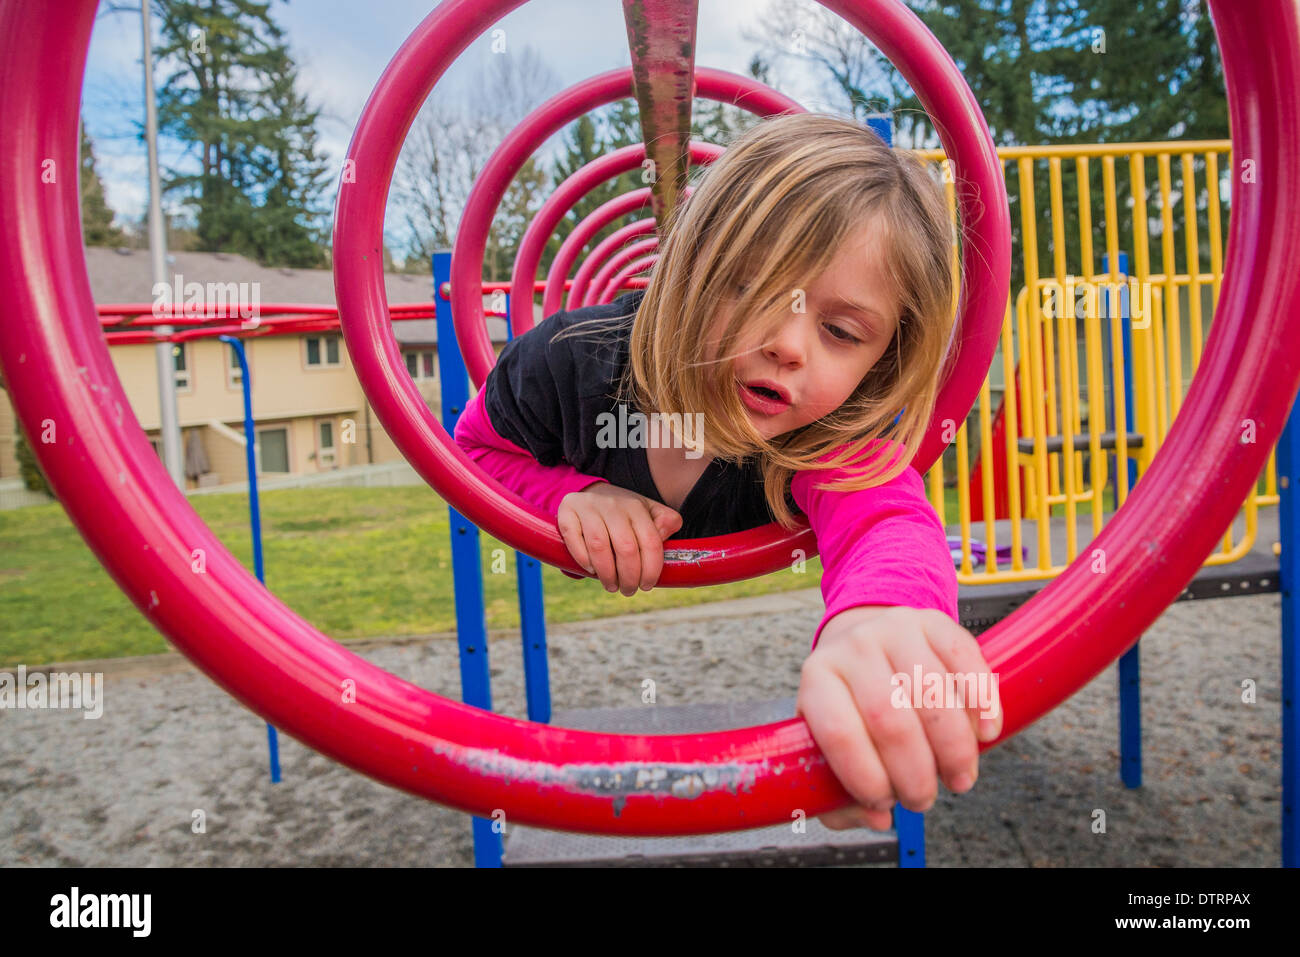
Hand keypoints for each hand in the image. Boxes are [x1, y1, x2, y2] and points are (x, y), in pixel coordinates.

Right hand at [557, 483, 682, 595]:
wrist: (591, 492)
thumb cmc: (624, 513)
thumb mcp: (649, 512)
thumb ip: (666, 523)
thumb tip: (664, 538)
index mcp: (636, 507)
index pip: (650, 542)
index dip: (651, 569)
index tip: (647, 585)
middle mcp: (613, 505)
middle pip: (626, 548)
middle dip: (629, 577)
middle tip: (628, 590)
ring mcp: (588, 507)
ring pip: (599, 546)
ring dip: (607, 574)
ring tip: (611, 586)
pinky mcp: (567, 512)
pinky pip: (574, 540)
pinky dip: (583, 560)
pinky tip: (591, 571)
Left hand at [795, 605, 1001, 831]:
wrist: (865, 638)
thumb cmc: (850, 702)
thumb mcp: (827, 741)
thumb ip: (839, 790)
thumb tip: (875, 818)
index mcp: (818, 679)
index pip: (838, 733)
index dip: (866, 777)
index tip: (885, 803)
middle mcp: (852, 649)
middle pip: (891, 720)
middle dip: (915, 774)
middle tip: (924, 799)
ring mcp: (894, 629)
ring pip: (933, 696)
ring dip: (955, 749)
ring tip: (959, 776)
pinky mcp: (934, 621)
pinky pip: (966, 662)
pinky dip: (983, 704)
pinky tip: (986, 733)